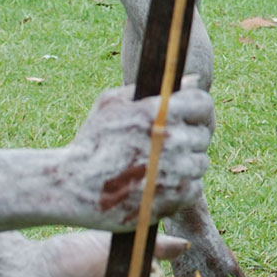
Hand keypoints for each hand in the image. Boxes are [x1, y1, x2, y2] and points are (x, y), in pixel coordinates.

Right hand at [68, 81, 212, 228]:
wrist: (74, 186)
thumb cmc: (91, 141)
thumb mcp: (112, 103)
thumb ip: (153, 89)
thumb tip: (192, 79)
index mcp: (159, 111)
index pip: (203, 103)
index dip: (198, 109)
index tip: (190, 117)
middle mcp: (171, 138)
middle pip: (203, 133)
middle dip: (189, 136)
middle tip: (169, 144)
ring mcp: (176, 169)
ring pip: (200, 162)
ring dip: (187, 163)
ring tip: (162, 165)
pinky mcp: (175, 196)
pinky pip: (195, 188)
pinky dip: (183, 186)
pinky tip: (162, 183)